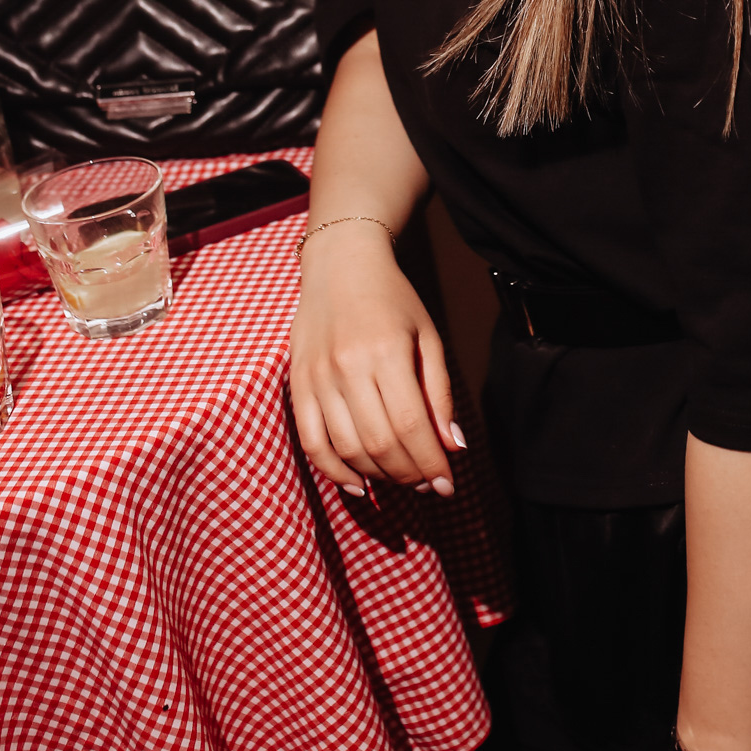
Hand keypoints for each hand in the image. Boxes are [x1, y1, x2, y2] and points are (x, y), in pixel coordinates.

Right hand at [289, 223, 461, 497]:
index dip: (431, 464)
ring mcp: (318, 377)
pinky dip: (334, 471)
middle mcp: (348, 367)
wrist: (341, 264)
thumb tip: (453, 446)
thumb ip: (439, 393)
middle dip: (409, 474)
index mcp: (386, 352)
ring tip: (400, 478)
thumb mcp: (427, 336)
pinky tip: (358, 484)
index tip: (448, 485)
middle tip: (429, 484)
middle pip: (380, 443)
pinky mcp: (297, 383)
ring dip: (377, 475)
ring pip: (347, 448)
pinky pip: (311, 441)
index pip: (410, 425)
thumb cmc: (393, 299)